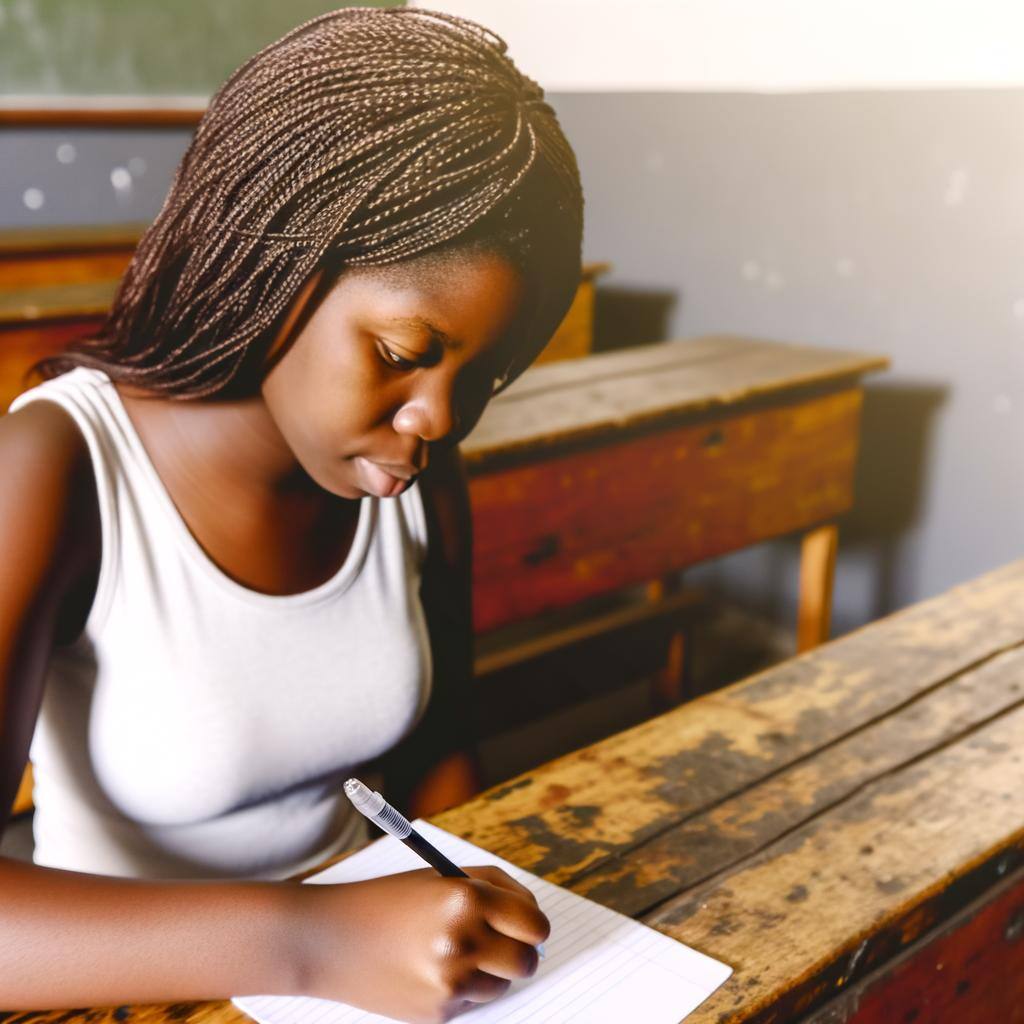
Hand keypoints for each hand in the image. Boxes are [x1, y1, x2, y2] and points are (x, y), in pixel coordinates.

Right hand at [291, 865, 549, 1022]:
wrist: (330, 939)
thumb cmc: (390, 900)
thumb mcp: (441, 876)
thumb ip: (493, 888)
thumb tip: (534, 922)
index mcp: (466, 898)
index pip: (533, 923)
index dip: (533, 924)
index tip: (526, 924)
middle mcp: (462, 940)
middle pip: (527, 960)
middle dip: (520, 951)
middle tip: (501, 942)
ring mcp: (450, 980)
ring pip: (503, 984)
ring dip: (490, 970)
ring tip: (454, 952)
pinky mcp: (439, 1012)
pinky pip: (474, 1002)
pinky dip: (464, 988)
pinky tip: (432, 970)